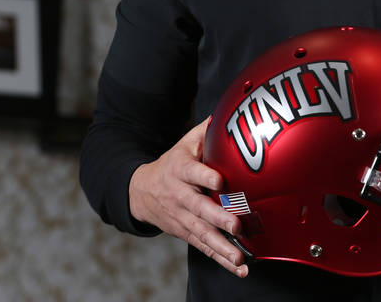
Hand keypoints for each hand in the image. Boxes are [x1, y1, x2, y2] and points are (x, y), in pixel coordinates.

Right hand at [129, 116, 247, 277]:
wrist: (141, 191)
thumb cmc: (173, 163)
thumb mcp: (184, 144)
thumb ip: (205, 131)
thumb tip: (229, 112)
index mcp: (180, 170)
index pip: (192, 172)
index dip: (205, 176)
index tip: (220, 180)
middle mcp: (180, 196)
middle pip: (199, 208)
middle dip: (217, 218)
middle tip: (236, 225)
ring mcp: (182, 218)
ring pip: (202, 233)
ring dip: (221, 247)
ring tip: (240, 258)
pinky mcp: (186, 233)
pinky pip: (204, 247)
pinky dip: (221, 260)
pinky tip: (239, 269)